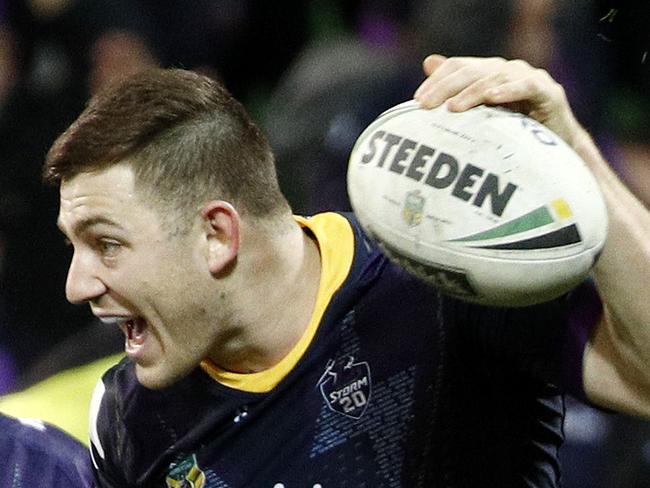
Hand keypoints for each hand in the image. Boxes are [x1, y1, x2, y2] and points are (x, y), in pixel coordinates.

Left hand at [413, 54, 583, 147]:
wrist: (556, 148)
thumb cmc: (515, 130)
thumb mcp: (481, 114)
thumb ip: (457, 91)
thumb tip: (427, 62)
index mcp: (488, 72)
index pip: (457, 66)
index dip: (436, 81)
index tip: (417, 102)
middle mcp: (506, 70)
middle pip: (471, 71)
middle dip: (445, 88)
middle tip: (425, 106)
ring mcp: (528, 78)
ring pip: (494, 78)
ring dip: (472, 93)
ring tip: (453, 108)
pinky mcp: (548, 91)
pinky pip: (526, 86)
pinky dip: (508, 91)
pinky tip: (491, 98)